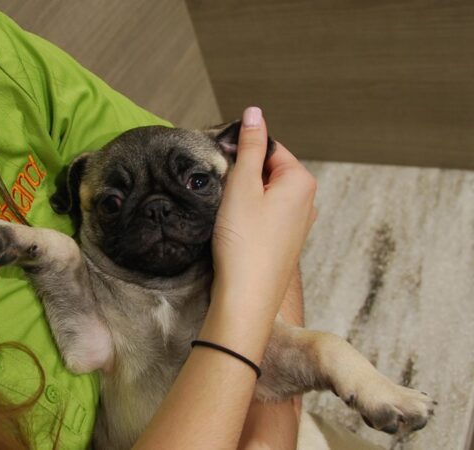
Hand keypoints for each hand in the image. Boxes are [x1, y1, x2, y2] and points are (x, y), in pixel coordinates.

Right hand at [208, 107, 316, 359]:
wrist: (247, 297)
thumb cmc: (244, 241)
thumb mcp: (243, 185)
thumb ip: (250, 146)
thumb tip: (255, 113)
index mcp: (301, 181)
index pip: (270, 147)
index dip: (242, 150)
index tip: (222, 164)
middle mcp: (307, 201)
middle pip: (269, 170)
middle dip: (244, 175)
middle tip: (223, 192)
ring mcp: (298, 223)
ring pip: (266, 193)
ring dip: (244, 196)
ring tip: (228, 213)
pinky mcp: (286, 241)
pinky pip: (267, 215)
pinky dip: (249, 215)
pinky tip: (236, 229)